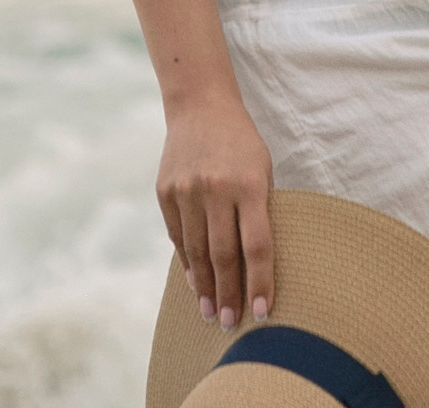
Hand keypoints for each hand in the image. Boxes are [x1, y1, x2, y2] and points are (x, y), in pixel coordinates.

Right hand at [156, 92, 274, 330]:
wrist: (200, 106)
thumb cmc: (241, 143)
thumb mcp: (261, 168)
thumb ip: (258, 211)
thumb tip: (255, 265)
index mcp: (249, 184)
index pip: (257, 245)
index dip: (260, 282)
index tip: (263, 313)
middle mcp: (216, 189)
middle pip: (224, 255)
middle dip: (228, 295)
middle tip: (230, 324)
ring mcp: (187, 191)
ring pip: (196, 251)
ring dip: (205, 287)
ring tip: (210, 313)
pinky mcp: (165, 191)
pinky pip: (177, 236)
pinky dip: (187, 262)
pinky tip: (195, 282)